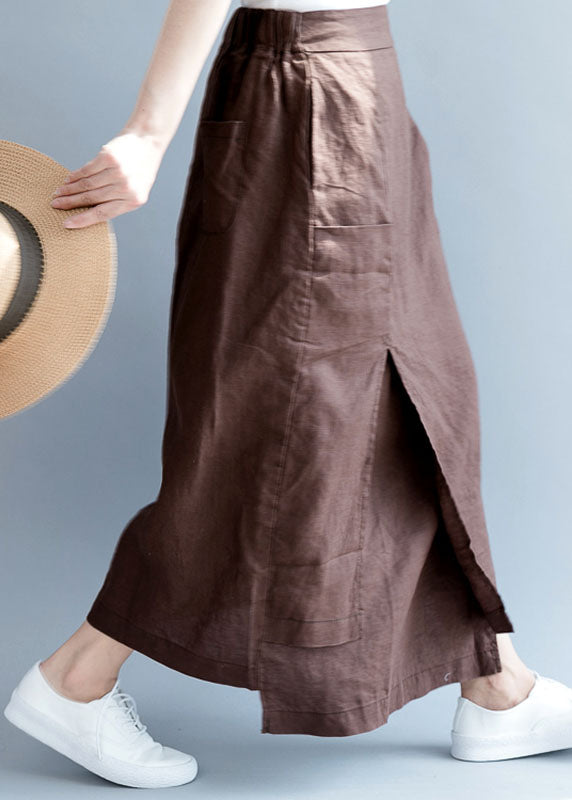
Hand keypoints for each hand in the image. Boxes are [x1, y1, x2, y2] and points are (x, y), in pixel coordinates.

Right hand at [50, 130, 165, 228]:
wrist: (147, 143)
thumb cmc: (140, 170)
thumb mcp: (135, 191)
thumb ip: (116, 200)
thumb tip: (87, 211)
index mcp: (132, 201)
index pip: (103, 214)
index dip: (83, 220)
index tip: (67, 224)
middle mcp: (125, 188)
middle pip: (91, 199)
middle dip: (70, 203)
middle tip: (55, 204)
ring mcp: (117, 172)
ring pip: (87, 184)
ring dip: (70, 189)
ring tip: (58, 193)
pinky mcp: (109, 158)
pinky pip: (87, 170)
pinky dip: (75, 175)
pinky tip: (67, 179)